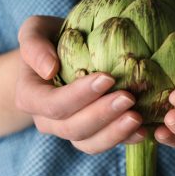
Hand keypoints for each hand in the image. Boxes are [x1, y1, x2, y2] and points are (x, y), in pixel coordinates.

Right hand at [15, 16, 144, 154]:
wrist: (61, 56)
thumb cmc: (50, 39)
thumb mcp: (36, 30)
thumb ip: (33, 44)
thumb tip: (48, 69)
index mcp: (30, 97)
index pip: (53, 104)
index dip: (79, 96)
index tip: (107, 78)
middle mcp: (47, 120)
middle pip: (72, 128)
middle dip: (102, 115)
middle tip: (128, 98)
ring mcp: (69, 131)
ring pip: (89, 143)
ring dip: (114, 133)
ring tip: (137, 118)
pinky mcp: (90, 135)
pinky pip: (104, 144)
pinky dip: (125, 140)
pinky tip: (144, 130)